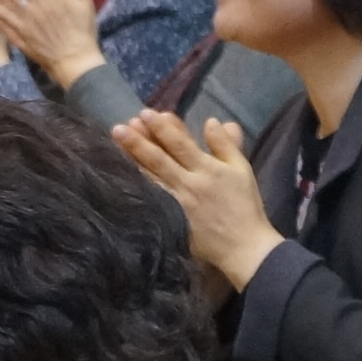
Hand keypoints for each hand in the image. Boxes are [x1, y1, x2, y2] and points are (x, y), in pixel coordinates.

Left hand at [109, 110, 280, 289]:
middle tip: (120, 126)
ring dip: (133, 158)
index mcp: (207, 169)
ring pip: (150, 177)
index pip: (181, 144)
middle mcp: (188, 183)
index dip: (163, 128)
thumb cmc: (244, 206)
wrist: (243, 247)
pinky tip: (121, 174)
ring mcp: (176, 203)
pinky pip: (151, 198)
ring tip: (117, 141)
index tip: (146, 113)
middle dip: (139, 141)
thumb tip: (211, 121)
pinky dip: (137, 184)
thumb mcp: (242, 170)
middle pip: (159, 159)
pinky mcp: (170, 219)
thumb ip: (226, 144)